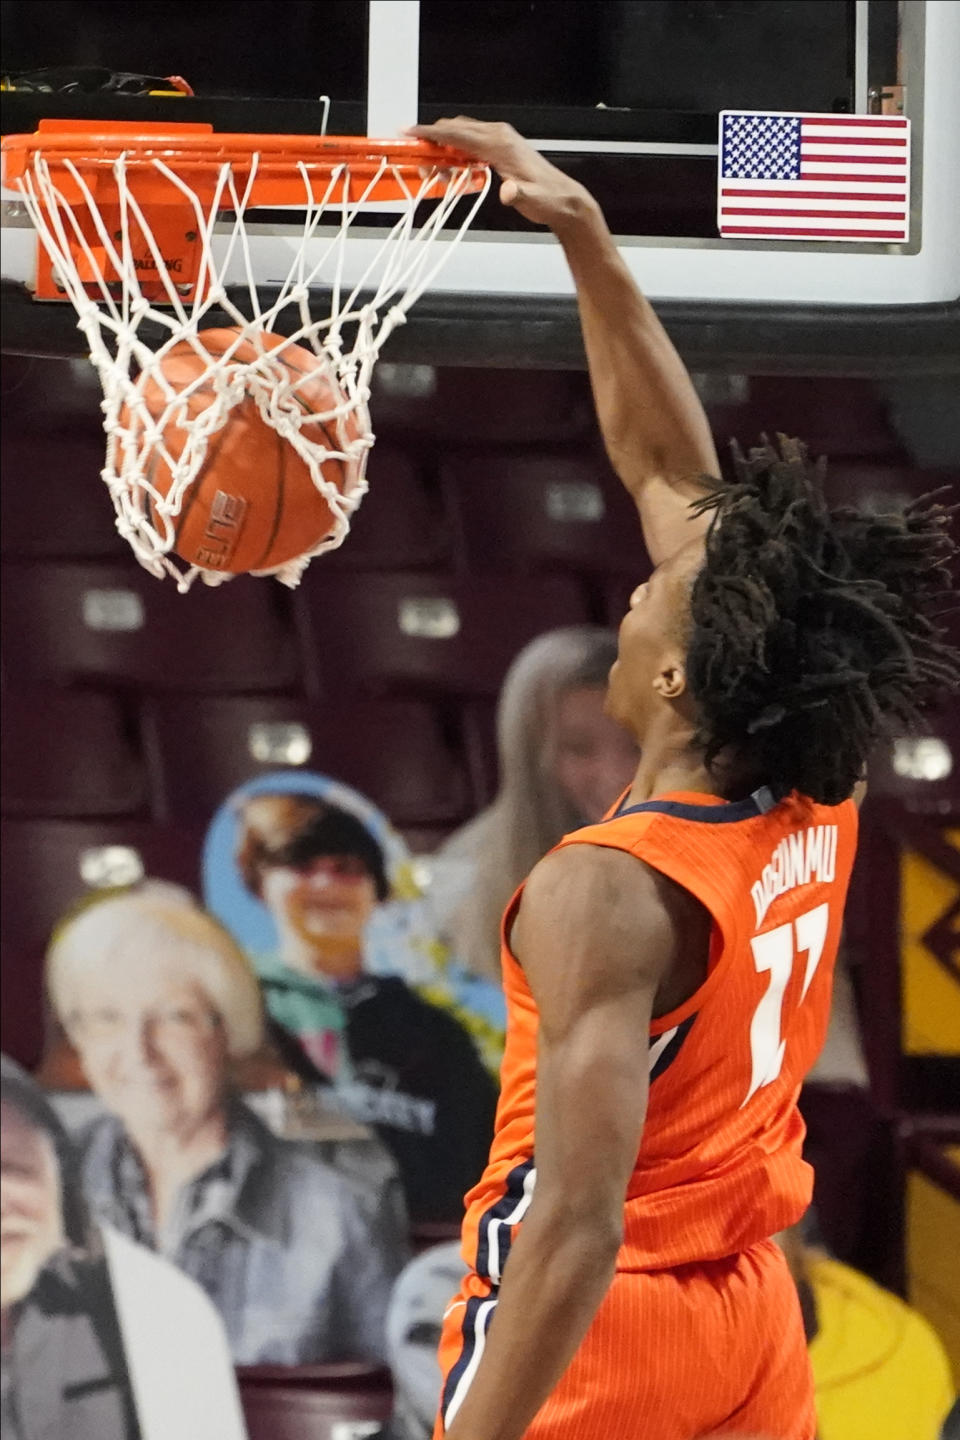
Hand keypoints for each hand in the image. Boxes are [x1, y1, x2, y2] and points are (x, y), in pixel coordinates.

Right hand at [406, 117, 596, 235]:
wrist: (564, 199)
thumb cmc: (547, 200)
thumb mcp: (532, 201)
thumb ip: (518, 195)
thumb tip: (508, 191)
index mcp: (501, 145)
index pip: (459, 134)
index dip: (431, 133)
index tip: (409, 132)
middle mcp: (500, 135)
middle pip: (457, 128)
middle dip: (432, 141)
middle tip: (417, 160)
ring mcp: (501, 138)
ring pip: (462, 133)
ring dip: (443, 147)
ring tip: (433, 169)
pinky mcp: (502, 146)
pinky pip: (471, 141)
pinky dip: (456, 149)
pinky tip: (452, 167)